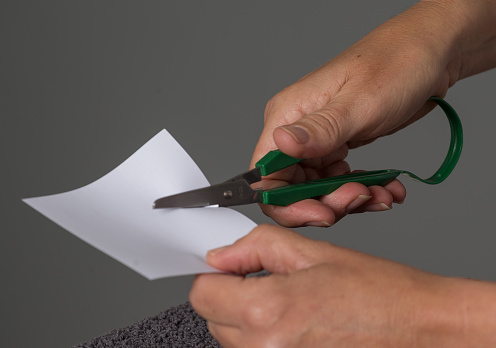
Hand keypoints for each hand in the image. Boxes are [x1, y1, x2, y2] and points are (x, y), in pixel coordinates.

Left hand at [190, 224, 495, 347]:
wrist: (422, 328)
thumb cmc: (378, 290)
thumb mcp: (312, 252)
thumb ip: (257, 246)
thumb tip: (221, 254)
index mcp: (269, 312)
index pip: (203, 293)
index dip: (215, 274)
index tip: (231, 267)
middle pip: (214, 319)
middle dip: (230, 295)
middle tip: (267, 280)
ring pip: (233, 341)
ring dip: (247, 320)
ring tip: (290, 303)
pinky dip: (265, 339)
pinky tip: (297, 325)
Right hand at [250, 1, 467, 226]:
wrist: (429, 54)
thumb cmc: (395, 64)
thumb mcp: (359, 103)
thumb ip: (319, 129)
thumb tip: (280, 143)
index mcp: (287, 116)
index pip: (267, 175)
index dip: (288, 203)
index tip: (324, 214)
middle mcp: (297, 130)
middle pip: (292, 188)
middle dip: (326, 202)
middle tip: (361, 197)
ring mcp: (317, 140)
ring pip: (318, 189)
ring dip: (351, 198)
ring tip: (383, 193)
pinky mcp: (337, 145)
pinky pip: (340, 180)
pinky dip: (363, 189)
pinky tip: (386, 186)